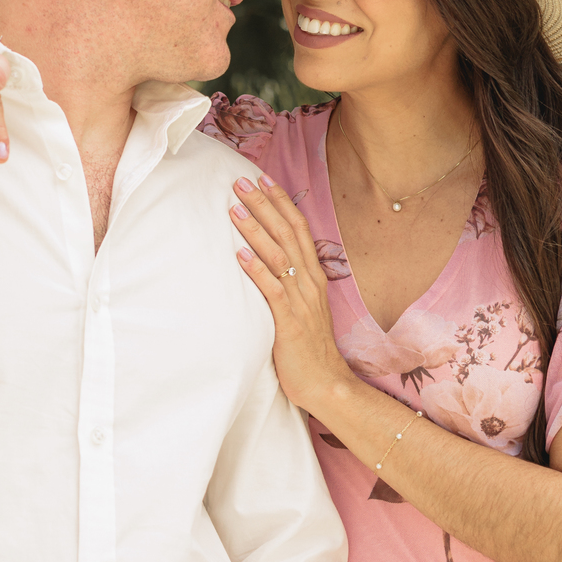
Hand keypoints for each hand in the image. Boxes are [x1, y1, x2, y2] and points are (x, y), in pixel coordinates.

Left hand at [230, 172, 351, 413]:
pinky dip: (257, 270)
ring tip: (234, 209)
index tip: (262, 178)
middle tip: (240, 181)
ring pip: (278, 256)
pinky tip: (239, 254)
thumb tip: (265, 259)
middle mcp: (309, 282)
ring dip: (255, 230)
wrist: (327, 383)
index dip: (280, 202)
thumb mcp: (301, 307)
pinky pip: (272, 290)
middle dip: (263, 205)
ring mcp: (301, 301)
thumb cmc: (308, 347)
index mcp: (313, 276)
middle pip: (287, 233)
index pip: (298, 228)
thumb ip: (288, 282)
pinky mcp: (289, 322)